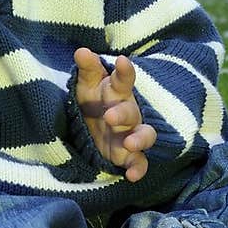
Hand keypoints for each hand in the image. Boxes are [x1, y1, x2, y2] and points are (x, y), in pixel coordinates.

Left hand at [73, 48, 156, 181]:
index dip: (125, 71)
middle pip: (132, 112)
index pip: (124, 79)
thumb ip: (87, 68)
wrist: (93, 127)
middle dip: (123, 114)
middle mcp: (129, 112)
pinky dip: (138, 169)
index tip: (123, 61)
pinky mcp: (128, 155)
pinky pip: (139, 162)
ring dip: (140, 139)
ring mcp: (131, 134)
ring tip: (130, 144)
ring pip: (145, 136)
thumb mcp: (87, 84)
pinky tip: (131, 176)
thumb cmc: (93, 100)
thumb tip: (82, 51)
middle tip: (110, 116)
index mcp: (118, 92)